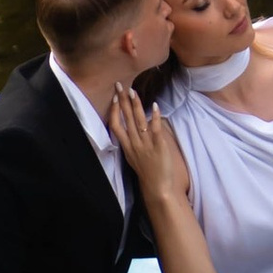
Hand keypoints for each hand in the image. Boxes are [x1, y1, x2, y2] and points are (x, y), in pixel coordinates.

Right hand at [106, 83, 187, 210]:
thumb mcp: (133, 156)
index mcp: (127, 146)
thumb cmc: (146, 171)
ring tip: (133, 92)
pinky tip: (155, 105)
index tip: (113, 98)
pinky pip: (155, 129)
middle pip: (126, 119)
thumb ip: (132, 142)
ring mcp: (146, 144)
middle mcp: (134, 143)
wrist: (157, 187)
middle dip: (122, 101)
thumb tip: (132, 128)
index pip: (115, 125)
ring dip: (135, 105)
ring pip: (138, 121)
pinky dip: (155, 117)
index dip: (113, 110)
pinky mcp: (159, 146)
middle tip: (119, 85)